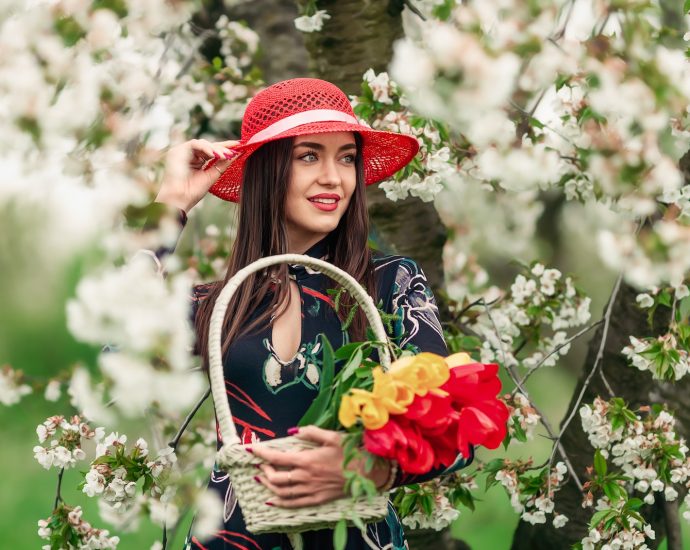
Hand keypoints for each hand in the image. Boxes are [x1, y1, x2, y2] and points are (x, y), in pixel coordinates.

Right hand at [155, 139, 238, 212]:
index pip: (212, 152)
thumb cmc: (192, 192)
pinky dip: (205, 148)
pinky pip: (194, 144)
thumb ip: (222, 165)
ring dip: (215, 149)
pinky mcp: (177, 150)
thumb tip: (236, 154)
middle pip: (208, 146)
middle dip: (222, 148)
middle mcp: (189, 155)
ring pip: (202, 143)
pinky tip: (215, 154)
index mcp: (197, 161)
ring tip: (225, 155)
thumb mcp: (212, 176)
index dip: (224, 148)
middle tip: (234, 150)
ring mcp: (182, 152)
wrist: (179, 200)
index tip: (239, 146)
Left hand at [251, 426, 390, 507]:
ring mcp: (310, 491)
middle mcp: (305, 477)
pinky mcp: (316, 500)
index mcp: (307, 460)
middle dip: (264, 470)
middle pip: (276, 477)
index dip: (261, 453)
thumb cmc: (350, 452)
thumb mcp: (332, 437)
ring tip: (262, 479)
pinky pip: (293, 504)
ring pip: (282, 492)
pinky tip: (272, 500)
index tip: (251, 449)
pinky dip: (279, 503)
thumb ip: (311, 432)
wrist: (366, 474)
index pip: (276, 458)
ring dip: (269, 486)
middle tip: (261, 464)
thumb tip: (294, 430)